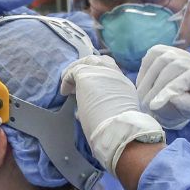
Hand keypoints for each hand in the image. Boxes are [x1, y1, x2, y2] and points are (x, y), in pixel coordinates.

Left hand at [60, 54, 162, 172]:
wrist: (117, 128)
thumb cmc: (117, 128)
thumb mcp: (117, 112)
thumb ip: (106, 105)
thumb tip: (87, 110)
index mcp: (124, 84)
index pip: (111, 71)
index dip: (99, 75)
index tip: (90, 85)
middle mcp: (115, 74)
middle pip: (99, 61)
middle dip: (87, 67)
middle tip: (77, 79)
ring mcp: (101, 72)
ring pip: (87, 62)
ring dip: (76, 70)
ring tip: (67, 81)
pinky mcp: (86, 75)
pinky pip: (73, 72)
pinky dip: (67, 80)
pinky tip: (65, 92)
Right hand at [136, 45, 189, 128]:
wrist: (172, 100)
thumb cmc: (182, 107)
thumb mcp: (187, 111)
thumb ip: (184, 104)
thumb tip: (172, 96)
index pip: (189, 76)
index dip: (171, 89)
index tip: (155, 105)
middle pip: (173, 67)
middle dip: (157, 87)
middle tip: (146, 105)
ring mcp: (176, 52)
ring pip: (160, 60)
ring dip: (147, 81)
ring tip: (142, 98)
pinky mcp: (160, 50)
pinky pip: (149, 57)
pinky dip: (143, 72)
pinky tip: (142, 86)